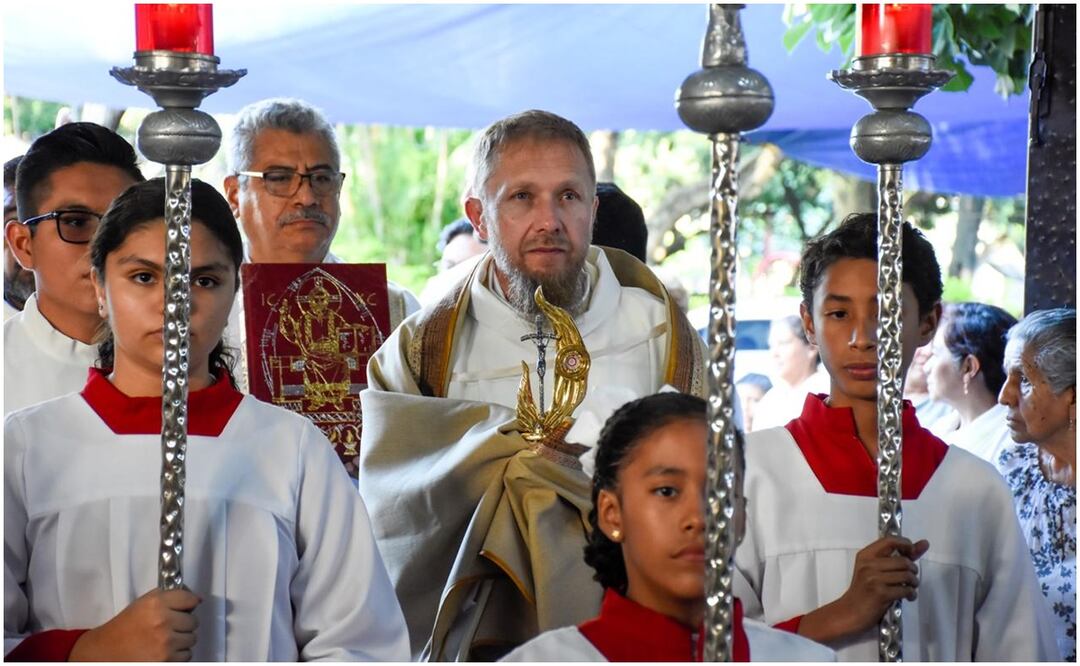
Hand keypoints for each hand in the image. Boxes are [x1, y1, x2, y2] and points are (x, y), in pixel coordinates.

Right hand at [69, 587, 199, 661]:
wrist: (105, 652)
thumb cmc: (124, 628)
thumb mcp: (144, 603)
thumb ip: (169, 596)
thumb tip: (196, 599)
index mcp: (156, 604)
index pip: (190, 600)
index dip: (187, 604)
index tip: (184, 608)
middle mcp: (162, 622)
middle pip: (193, 621)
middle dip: (183, 624)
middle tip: (167, 627)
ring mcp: (165, 643)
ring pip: (192, 639)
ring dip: (181, 640)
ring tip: (163, 640)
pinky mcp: (166, 660)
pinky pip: (186, 655)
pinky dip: (178, 654)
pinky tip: (163, 651)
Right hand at [833, 536, 928, 632]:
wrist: (850, 612)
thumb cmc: (863, 591)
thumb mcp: (875, 570)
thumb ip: (899, 557)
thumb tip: (923, 544)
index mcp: (866, 556)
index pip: (890, 541)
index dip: (906, 544)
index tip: (912, 551)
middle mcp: (868, 565)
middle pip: (903, 560)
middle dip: (913, 570)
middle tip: (911, 577)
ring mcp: (874, 579)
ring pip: (906, 575)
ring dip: (914, 582)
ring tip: (911, 587)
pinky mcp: (880, 593)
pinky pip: (905, 589)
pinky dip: (911, 593)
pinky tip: (908, 596)